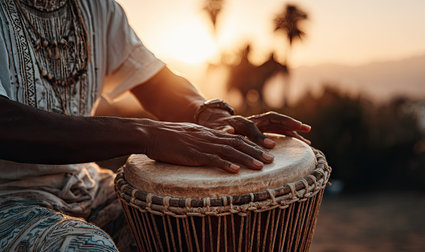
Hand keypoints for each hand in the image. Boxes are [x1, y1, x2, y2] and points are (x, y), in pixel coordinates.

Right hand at [143, 120, 273, 172]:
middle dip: (256, 151)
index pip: (237, 138)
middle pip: (238, 144)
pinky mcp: (193, 155)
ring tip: (261, 167)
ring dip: (246, 159)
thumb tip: (222, 141)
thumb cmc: (169, 136)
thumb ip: (207, 138)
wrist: (152, 134)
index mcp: (210, 133)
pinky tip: (236, 171)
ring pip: (229, 152)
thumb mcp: (192, 134)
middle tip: (272, 159)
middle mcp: (210, 137)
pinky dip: (225, 165)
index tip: (267, 149)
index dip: (253, 143)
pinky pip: (212, 160)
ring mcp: (202, 146)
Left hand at [197, 110, 310, 146]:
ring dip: (295, 131)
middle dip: (290, 124)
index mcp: (245, 121)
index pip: (258, 125)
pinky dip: (291, 135)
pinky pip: (281, 131)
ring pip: (281, 126)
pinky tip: (303, 143)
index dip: (263, 136)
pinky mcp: (265, 130)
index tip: (271, 147)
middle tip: (304, 129)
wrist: (215, 120)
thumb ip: (223, 129)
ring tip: (308, 140)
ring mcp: (261, 125)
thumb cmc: (216, 126)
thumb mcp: (218, 128)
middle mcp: (256, 121)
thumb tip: (228, 130)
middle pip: (275, 119)